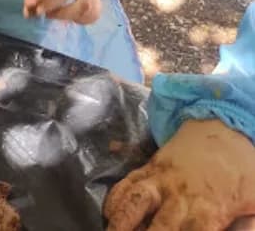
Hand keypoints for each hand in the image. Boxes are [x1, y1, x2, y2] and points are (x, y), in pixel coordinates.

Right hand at [104, 119, 254, 230]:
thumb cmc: (244, 172)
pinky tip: (109, 213)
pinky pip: (127, 182)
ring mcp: (161, 178)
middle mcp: (179, 195)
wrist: (226, 129)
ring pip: (135, 200)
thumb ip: (249, 228)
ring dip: (121, 221)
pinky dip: (115, 197)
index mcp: (208, 209)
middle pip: (158, 228)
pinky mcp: (150, 167)